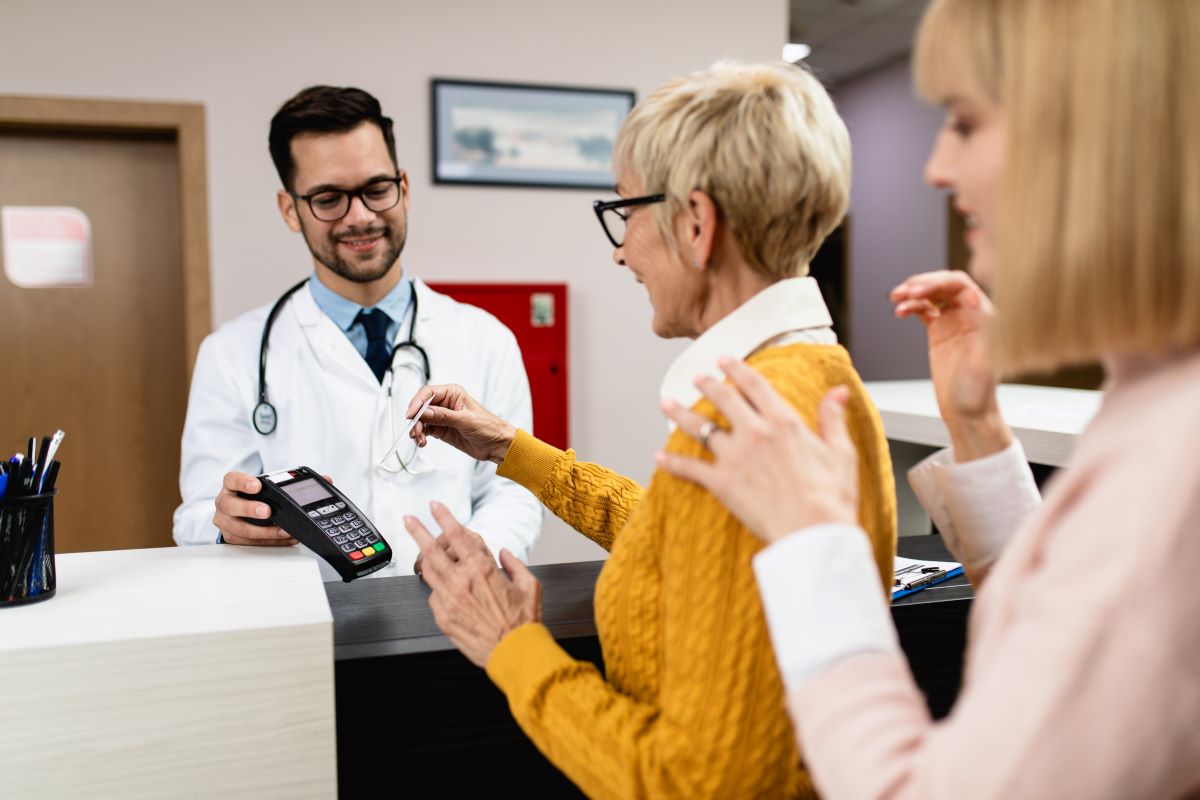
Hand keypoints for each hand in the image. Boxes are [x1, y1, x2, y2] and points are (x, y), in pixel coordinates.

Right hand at [213, 471, 297, 546]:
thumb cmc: (251, 495)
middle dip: (250, 510)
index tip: (257, 485)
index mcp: (230, 486)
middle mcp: (224, 503)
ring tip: (283, 531)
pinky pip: (250, 542)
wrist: (240, 509)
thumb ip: (269, 487)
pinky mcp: (232, 536)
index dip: (243, 482)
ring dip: (265, 532)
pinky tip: (285, 538)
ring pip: (241, 530)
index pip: (232, 480)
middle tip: (267, 511)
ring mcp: (225, 521)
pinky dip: (271, 541)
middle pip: (231, 506)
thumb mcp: (257, 486)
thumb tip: (290, 491)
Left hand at [404, 501, 541, 667]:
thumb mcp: (529, 584)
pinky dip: (437, 587)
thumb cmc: (523, 622)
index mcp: (482, 568)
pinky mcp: (444, 617)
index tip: (435, 507)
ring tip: (419, 549)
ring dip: (422, 557)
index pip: (457, 535)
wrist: (514, 653)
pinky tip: (443, 587)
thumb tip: (504, 554)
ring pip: (428, 571)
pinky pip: (434, 596)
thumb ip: (515, 564)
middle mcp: (462, 581)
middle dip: (418, 530)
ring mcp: (449, 600)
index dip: (443, 517)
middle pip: (431, 549)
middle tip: (409, 520)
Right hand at [405, 384, 515, 463]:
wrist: (497, 444)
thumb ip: (444, 416)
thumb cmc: (489, 427)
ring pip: (421, 420)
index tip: (411, 415)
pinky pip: (425, 430)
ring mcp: (442, 417)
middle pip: (421, 407)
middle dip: (416, 419)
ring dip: (417, 430)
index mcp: (453, 393)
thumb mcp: (466, 420)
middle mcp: (445, 403)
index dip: (417, 403)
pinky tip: (423, 442)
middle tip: (415, 432)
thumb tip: (424, 412)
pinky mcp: (441, 429)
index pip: (428, 393)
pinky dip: (421, 436)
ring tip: (420, 440)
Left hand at [655, 358, 859, 543]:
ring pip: (699, 427)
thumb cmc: (831, 497)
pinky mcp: (721, 483)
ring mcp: (735, 457)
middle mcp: (755, 432)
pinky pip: (689, 468)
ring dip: (680, 413)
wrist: (813, 532)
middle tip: (696, 379)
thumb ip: (833, 418)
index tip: (724, 360)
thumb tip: (839, 391)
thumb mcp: (841, 452)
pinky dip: (671, 462)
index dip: (737, 369)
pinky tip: (658, 456)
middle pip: (722, 399)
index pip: (754, 385)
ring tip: (666, 403)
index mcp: (784, 422)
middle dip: (706, 384)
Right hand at [890, 270, 1011, 460]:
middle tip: (904, 291)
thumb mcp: (982, 364)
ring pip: (932, 294)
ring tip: (895, 297)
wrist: (966, 412)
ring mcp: (953, 321)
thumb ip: (982, 334)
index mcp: (984, 316)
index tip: (920, 292)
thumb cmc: (977, 393)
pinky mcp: (939, 331)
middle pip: (945, 284)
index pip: (961, 285)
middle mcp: (970, 314)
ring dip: (913, 292)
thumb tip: (976, 304)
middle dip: (923, 283)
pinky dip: (910, 306)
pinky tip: (899, 311)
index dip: (940, 282)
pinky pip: (923, 309)